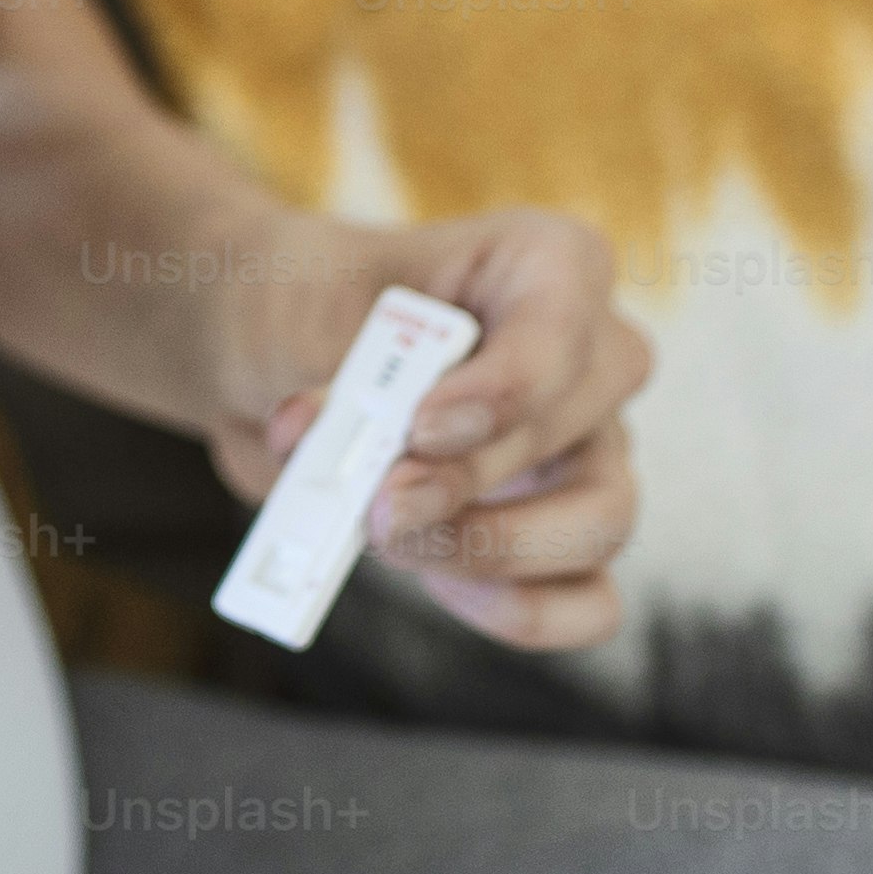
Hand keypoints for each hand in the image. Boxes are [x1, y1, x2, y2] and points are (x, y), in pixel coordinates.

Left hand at [206, 207, 650, 651]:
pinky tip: (444, 585)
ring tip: (391, 539)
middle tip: (379, 505)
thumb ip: (340, 378)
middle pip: (573, 428)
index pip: (566, 321)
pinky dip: (524, 610)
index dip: (504, 388)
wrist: (272, 356)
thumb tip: (337, 454)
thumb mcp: (306, 313)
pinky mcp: (561, 535)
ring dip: (493, 548)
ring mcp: (587, 449)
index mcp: (543, 263)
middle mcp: (587, 355)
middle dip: (469, 479)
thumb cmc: (306, 305)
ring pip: (600, 521)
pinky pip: (592, 601)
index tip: (420, 428)